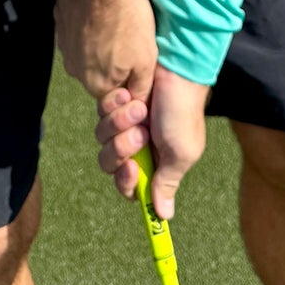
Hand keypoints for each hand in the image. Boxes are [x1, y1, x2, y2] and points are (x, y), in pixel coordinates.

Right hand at [55, 0, 157, 105]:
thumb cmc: (127, 18)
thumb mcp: (147, 58)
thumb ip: (141, 86)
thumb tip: (139, 101)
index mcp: (97, 85)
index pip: (115, 94)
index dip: (129, 77)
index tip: (137, 56)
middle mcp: (75, 72)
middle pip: (100, 74)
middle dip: (115, 60)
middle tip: (129, 38)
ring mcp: (65, 48)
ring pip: (88, 53)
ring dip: (101, 43)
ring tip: (116, 22)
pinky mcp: (60, 25)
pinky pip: (78, 33)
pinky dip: (89, 26)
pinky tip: (101, 11)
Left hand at [95, 64, 208, 218]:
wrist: (177, 68)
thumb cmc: (183, 111)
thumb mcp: (181, 152)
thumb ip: (166, 183)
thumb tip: (164, 217)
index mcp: (154, 163)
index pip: (129, 188)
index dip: (126, 183)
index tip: (132, 169)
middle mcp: (136, 146)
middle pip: (110, 164)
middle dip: (121, 149)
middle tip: (140, 133)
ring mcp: (124, 123)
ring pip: (103, 138)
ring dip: (120, 123)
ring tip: (140, 108)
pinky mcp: (115, 103)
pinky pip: (100, 112)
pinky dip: (113, 104)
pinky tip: (129, 95)